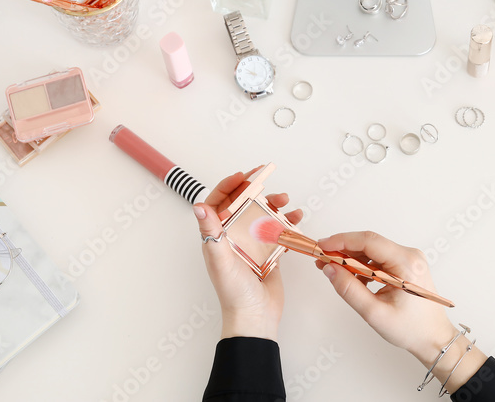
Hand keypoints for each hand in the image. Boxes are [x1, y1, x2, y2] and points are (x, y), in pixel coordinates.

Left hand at [193, 168, 302, 340]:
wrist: (256, 317)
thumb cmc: (234, 293)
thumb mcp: (220, 260)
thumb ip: (211, 232)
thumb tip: (198, 206)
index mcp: (217, 238)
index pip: (218, 204)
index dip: (228, 187)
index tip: (242, 176)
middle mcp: (233, 238)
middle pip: (242, 205)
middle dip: (255, 190)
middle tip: (266, 178)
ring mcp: (251, 244)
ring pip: (262, 214)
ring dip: (274, 204)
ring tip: (286, 200)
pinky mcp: (268, 252)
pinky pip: (278, 230)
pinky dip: (287, 222)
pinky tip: (295, 217)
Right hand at [315, 231, 456, 361]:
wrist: (433, 338)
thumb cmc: (411, 329)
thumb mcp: (375, 313)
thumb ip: (349, 290)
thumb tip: (329, 269)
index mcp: (407, 264)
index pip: (369, 241)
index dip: (342, 240)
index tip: (322, 246)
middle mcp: (410, 255)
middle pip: (369, 243)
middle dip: (343, 250)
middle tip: (322, 260)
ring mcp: (409, 258)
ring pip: (372, 251)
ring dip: (352, 259)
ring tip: (334, 271)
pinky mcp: (405, 265)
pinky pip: (378, 258)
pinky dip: (363, 265)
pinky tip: (353, 279)